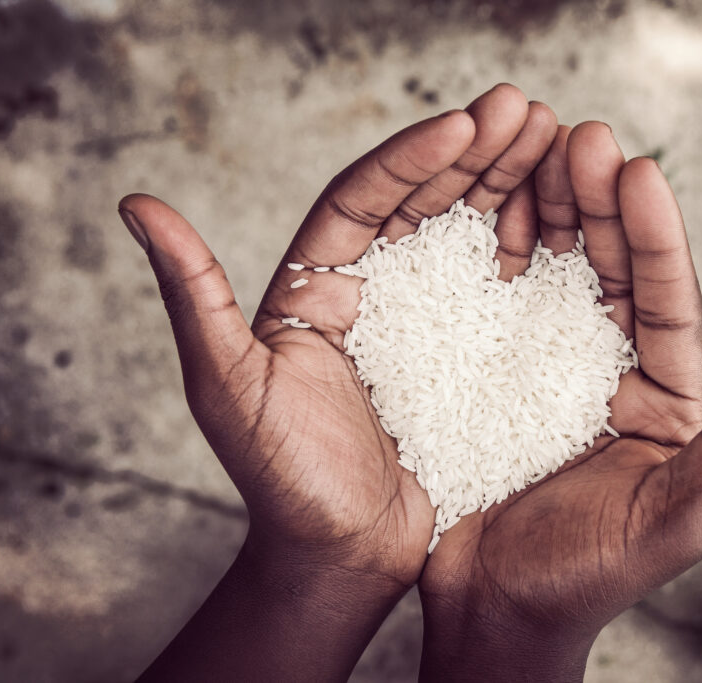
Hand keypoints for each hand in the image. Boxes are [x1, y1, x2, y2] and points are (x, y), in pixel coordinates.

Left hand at [124, 84, 557, 681]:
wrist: (341, 556)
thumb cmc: (281, 481)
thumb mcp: (229, 387)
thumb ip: (195, 295)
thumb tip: (133, 201)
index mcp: (315, 284)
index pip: (363, 199)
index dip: (412, 156)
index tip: (464, 122)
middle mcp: (372, 290)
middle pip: (424, 202)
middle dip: (475, 152)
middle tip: (529, 110)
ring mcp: (425, 323)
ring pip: (469, 236)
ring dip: (512, 187)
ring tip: (561, 145)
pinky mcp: (467, 357)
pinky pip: (502, 294)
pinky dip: (534, 254)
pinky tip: (569, 225)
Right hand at [417, 122, 701, 681]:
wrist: (490, 608)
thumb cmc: (584, 577)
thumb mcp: (675, 515)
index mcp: (664, 397)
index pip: (669, 301)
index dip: (656, 235)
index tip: (638, 170)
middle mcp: (611, 369)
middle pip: (613, 269)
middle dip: (598, 201)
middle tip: (579, 136)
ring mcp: (547, 366)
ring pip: (556, 271)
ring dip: (547, 208)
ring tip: (529, 150)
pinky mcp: (488, 371)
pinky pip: (492, 299)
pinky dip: (489, 249)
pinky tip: (478, 207)